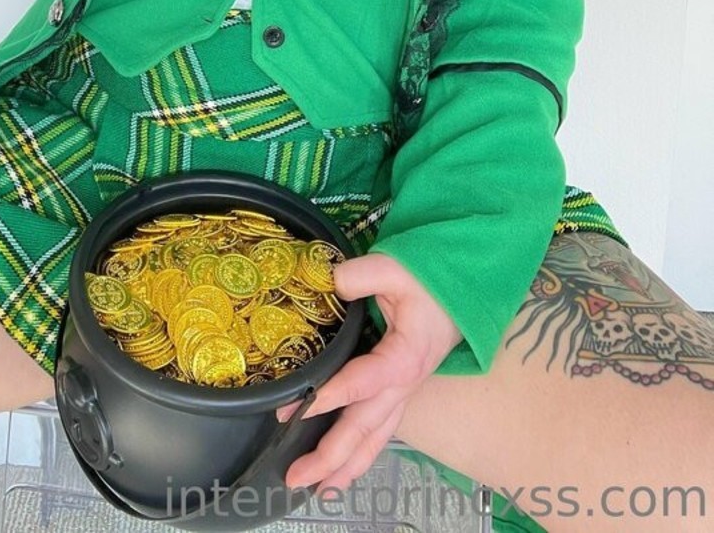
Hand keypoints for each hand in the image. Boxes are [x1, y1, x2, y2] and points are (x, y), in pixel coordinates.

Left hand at [273, 251, 461, 491]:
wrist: (464, 291)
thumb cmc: (432, 281)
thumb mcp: (398, 268)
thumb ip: (363, 275)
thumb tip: (330, 282)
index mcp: (404, 356)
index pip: (365, 381)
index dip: (334, 394)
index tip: (302, 407)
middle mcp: (403, 384)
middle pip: (366, 428)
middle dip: (331, 455)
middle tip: (295, 476)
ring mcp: (403, 391)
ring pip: (375, 438)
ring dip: (346, 466)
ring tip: (316, 490)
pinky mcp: (399, 391)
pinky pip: (380, 430)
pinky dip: (360, 453)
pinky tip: (341, 468)